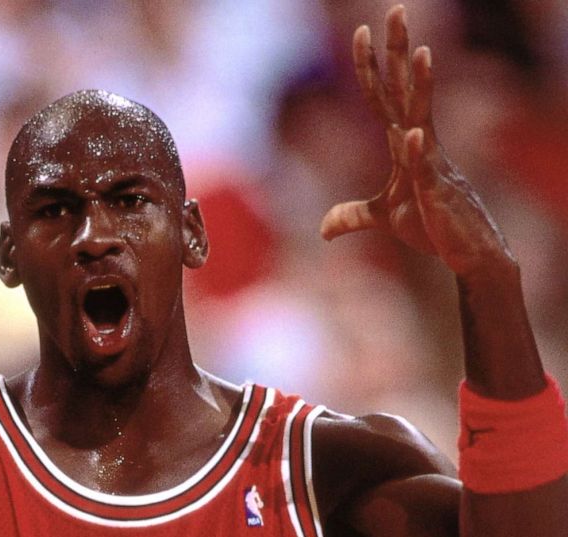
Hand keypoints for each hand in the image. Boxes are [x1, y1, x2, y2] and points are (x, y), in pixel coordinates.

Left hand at [319, 5, 513, 277]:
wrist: (468, 257)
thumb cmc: (432, 227)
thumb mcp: (385, 219)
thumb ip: (353, 216)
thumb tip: (323, 230)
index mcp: (405, 144)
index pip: (383, 96)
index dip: (371, 66)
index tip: (361, 32)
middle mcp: (421, 144)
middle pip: (405, 90)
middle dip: (399, 52)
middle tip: (396, 10)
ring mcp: (432, 165)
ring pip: (423, 118)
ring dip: (422, 87)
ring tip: (422, 52)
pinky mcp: (438, 192)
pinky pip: (427, 168)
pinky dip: (419, 152)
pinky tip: (414, 134)